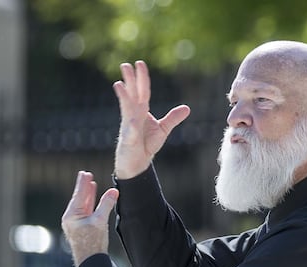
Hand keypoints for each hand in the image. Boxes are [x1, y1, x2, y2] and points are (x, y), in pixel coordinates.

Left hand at [61, 171, 118, 266]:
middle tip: (86, 175)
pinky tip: (92, 200)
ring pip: (82, 205)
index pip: (78, 195)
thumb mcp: (100, 221)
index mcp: (72, 215)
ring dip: (87, 195)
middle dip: (84, 187)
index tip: (85, 173)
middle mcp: (71, 218)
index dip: (83, 183)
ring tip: (90, 184)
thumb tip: (114, 191)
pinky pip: (85, 211)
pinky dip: (89, 204)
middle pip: (78, 198)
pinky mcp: (81, 228)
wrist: (90, 260)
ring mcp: (75, 223)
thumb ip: (106, 204)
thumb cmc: (93, 242)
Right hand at [113, 60, 190, 178]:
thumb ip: (172, 118)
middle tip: (126, 65)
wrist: (137, 163)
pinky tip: (131, 122)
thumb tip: (187, 108)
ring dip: (123, 97)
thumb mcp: (162, 130)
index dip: (142, 78)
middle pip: (132, 94)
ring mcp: (128, 126)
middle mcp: (133, 115)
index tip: (140, 63)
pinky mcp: (128, 140)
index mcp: (141, 110)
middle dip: (129, 80)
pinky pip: (130, 133)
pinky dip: (131, 127)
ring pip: (126, 108)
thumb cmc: (146, 145)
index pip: (143, 91)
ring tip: (119, 84)